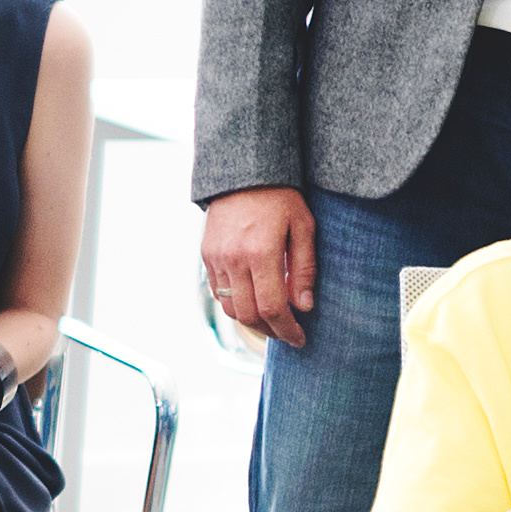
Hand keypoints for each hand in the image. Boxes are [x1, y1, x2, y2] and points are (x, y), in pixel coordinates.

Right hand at [202, 188, 315, 346]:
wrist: (244, 173)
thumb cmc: (280, 197)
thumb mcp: (303, 227)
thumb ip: (304, 268)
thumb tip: (304, 306)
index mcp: (261, 252)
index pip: (272, 308)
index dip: (287, 329)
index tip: (299, 338)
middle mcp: (234, 259)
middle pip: (249, 315)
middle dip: (270, 331)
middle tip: (287, 333)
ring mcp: (217, 258)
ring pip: (230, 308)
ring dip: (251, 321)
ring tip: (271, 320)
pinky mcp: (207, 255)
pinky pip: (218, 292)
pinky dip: (235, 303)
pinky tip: (253, 300)